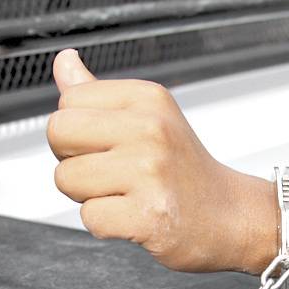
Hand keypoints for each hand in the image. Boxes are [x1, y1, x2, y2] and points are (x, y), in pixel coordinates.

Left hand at [47, 49, 274, 272]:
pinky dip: (106, 226)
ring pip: (66, 179)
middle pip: (58, 134)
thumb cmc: (184, 170)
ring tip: (127, 196)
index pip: (68, 102)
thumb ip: (98, 94)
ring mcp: (150, 172)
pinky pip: (89, 218)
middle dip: (72, 160)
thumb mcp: (149, 118)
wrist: (230, 216)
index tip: (111, 148)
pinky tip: (135, 217)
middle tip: (111, 174)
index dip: (78, 131)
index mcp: (147, 98)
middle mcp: (150, 128)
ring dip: (88, 196)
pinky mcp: (150, 214)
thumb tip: (64, 62)